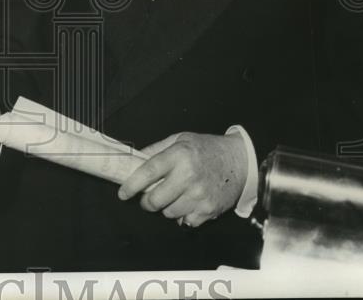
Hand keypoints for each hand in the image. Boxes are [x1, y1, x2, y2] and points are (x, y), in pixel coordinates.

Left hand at [117, 131, 245, 227]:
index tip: (123, 193)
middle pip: (155, 200)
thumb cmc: (207, 149)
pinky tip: (188, 203)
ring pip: (168, 213)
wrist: (239, 161)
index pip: (148, 172)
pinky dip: (183, 216)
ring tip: (175, 196)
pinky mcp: (209, 210)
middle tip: (149, 197)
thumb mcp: (180, 139)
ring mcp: (200, 195)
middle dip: (147, 201)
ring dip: (166, 208)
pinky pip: (186, 222)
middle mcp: (189, 176)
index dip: (132, 185)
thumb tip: (133, 159)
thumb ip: (156, 149)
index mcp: (179, 155)